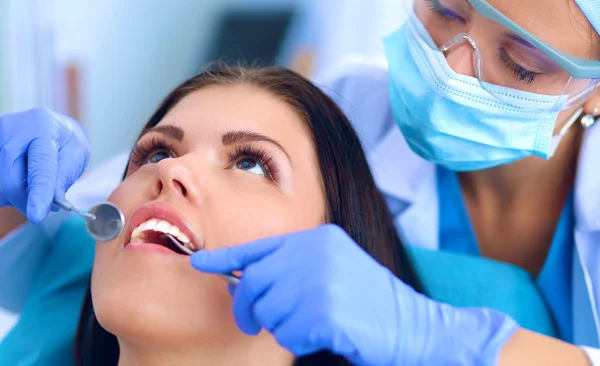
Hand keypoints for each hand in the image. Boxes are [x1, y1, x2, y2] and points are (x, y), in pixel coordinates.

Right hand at [0, 108, 89, 222]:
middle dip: (26, 201)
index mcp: (43, 126)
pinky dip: (5, 191)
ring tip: (31, 185)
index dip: (38, 194)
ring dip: (15, 196)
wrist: (47, 125)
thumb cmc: (64, 142)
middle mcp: (12, 128)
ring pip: (0, 185)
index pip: (39, 166)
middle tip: (42, 207)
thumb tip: (53, 202)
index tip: (37, 216)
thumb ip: (64, 176)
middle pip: (10, 180)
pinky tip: (16, 181)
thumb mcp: (76, 154)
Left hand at [191, 224, 518, 365]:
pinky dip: (300, 340)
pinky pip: (289, 332)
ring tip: (316, 322)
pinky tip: (328, 333)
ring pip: (270, 311)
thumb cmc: (367, 302)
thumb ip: (291, 268)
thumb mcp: (331, 270)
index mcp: (317, 239)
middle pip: (255, 283)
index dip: (225, 258)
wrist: (414, 325)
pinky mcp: (325, 310)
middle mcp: (316, 252)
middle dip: (250, 307)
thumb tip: (243, 282)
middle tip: (255, 323)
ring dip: (285, 326)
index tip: (199, 262)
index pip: (260, 247)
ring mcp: (321, 280)